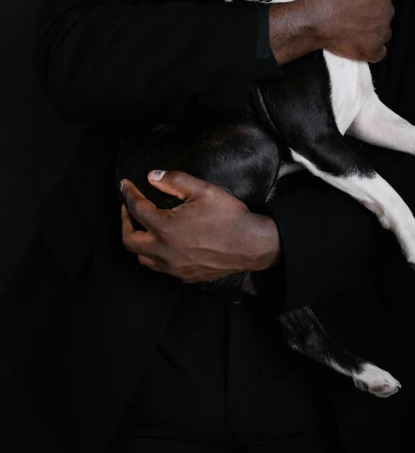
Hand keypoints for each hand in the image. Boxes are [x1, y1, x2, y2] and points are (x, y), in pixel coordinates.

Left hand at [120, 170, 280, 282]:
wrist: (252, 244)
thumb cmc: (229, 216)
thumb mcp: (203, 190)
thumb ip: (174, 181)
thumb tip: (152, 177)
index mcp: (165, 227)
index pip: (136, 208)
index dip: (128, 194)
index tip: (125, 185)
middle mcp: (164, 251)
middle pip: (129, 240)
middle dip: (124, 222)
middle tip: (128, 208)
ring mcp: (174, 267)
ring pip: (142, 257)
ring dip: (138, 241)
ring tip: (143, 227)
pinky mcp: (185, 275)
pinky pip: (161, 267)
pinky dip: (155, 254)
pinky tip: (164, 243)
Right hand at [312, 0, 394, 61]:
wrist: (315, 14)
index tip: (359, 3)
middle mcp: (387, 10)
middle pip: (383, 14)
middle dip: (372, 16)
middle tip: (353, 18)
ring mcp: (382, 31)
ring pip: (382, 33)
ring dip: (371, 34)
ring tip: (353, 34)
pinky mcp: (374, 49)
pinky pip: (379, 53)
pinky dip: (370, 51)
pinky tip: (358, 47)